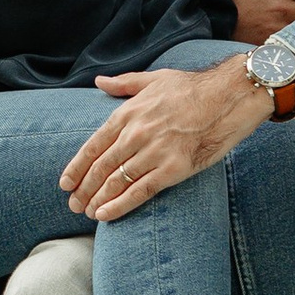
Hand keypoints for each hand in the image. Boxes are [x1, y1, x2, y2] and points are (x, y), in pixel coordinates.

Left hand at [60, 60, 267, 221]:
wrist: (228, 97)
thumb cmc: (192, 87)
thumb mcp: (154, 79)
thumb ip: (124, 84)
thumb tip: (99, 81)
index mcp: (128, 113)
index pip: (93, 145)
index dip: (77, 167)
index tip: (65, 183)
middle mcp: (136, 134)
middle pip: (101, 167)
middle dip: (84, 189)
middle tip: (73, 204)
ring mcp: (153, 152)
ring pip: (116, 182)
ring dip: (98, 200)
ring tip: (87, 212)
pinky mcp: (173, 169)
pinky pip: (140, 191)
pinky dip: (119, 205)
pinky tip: (105, 215)